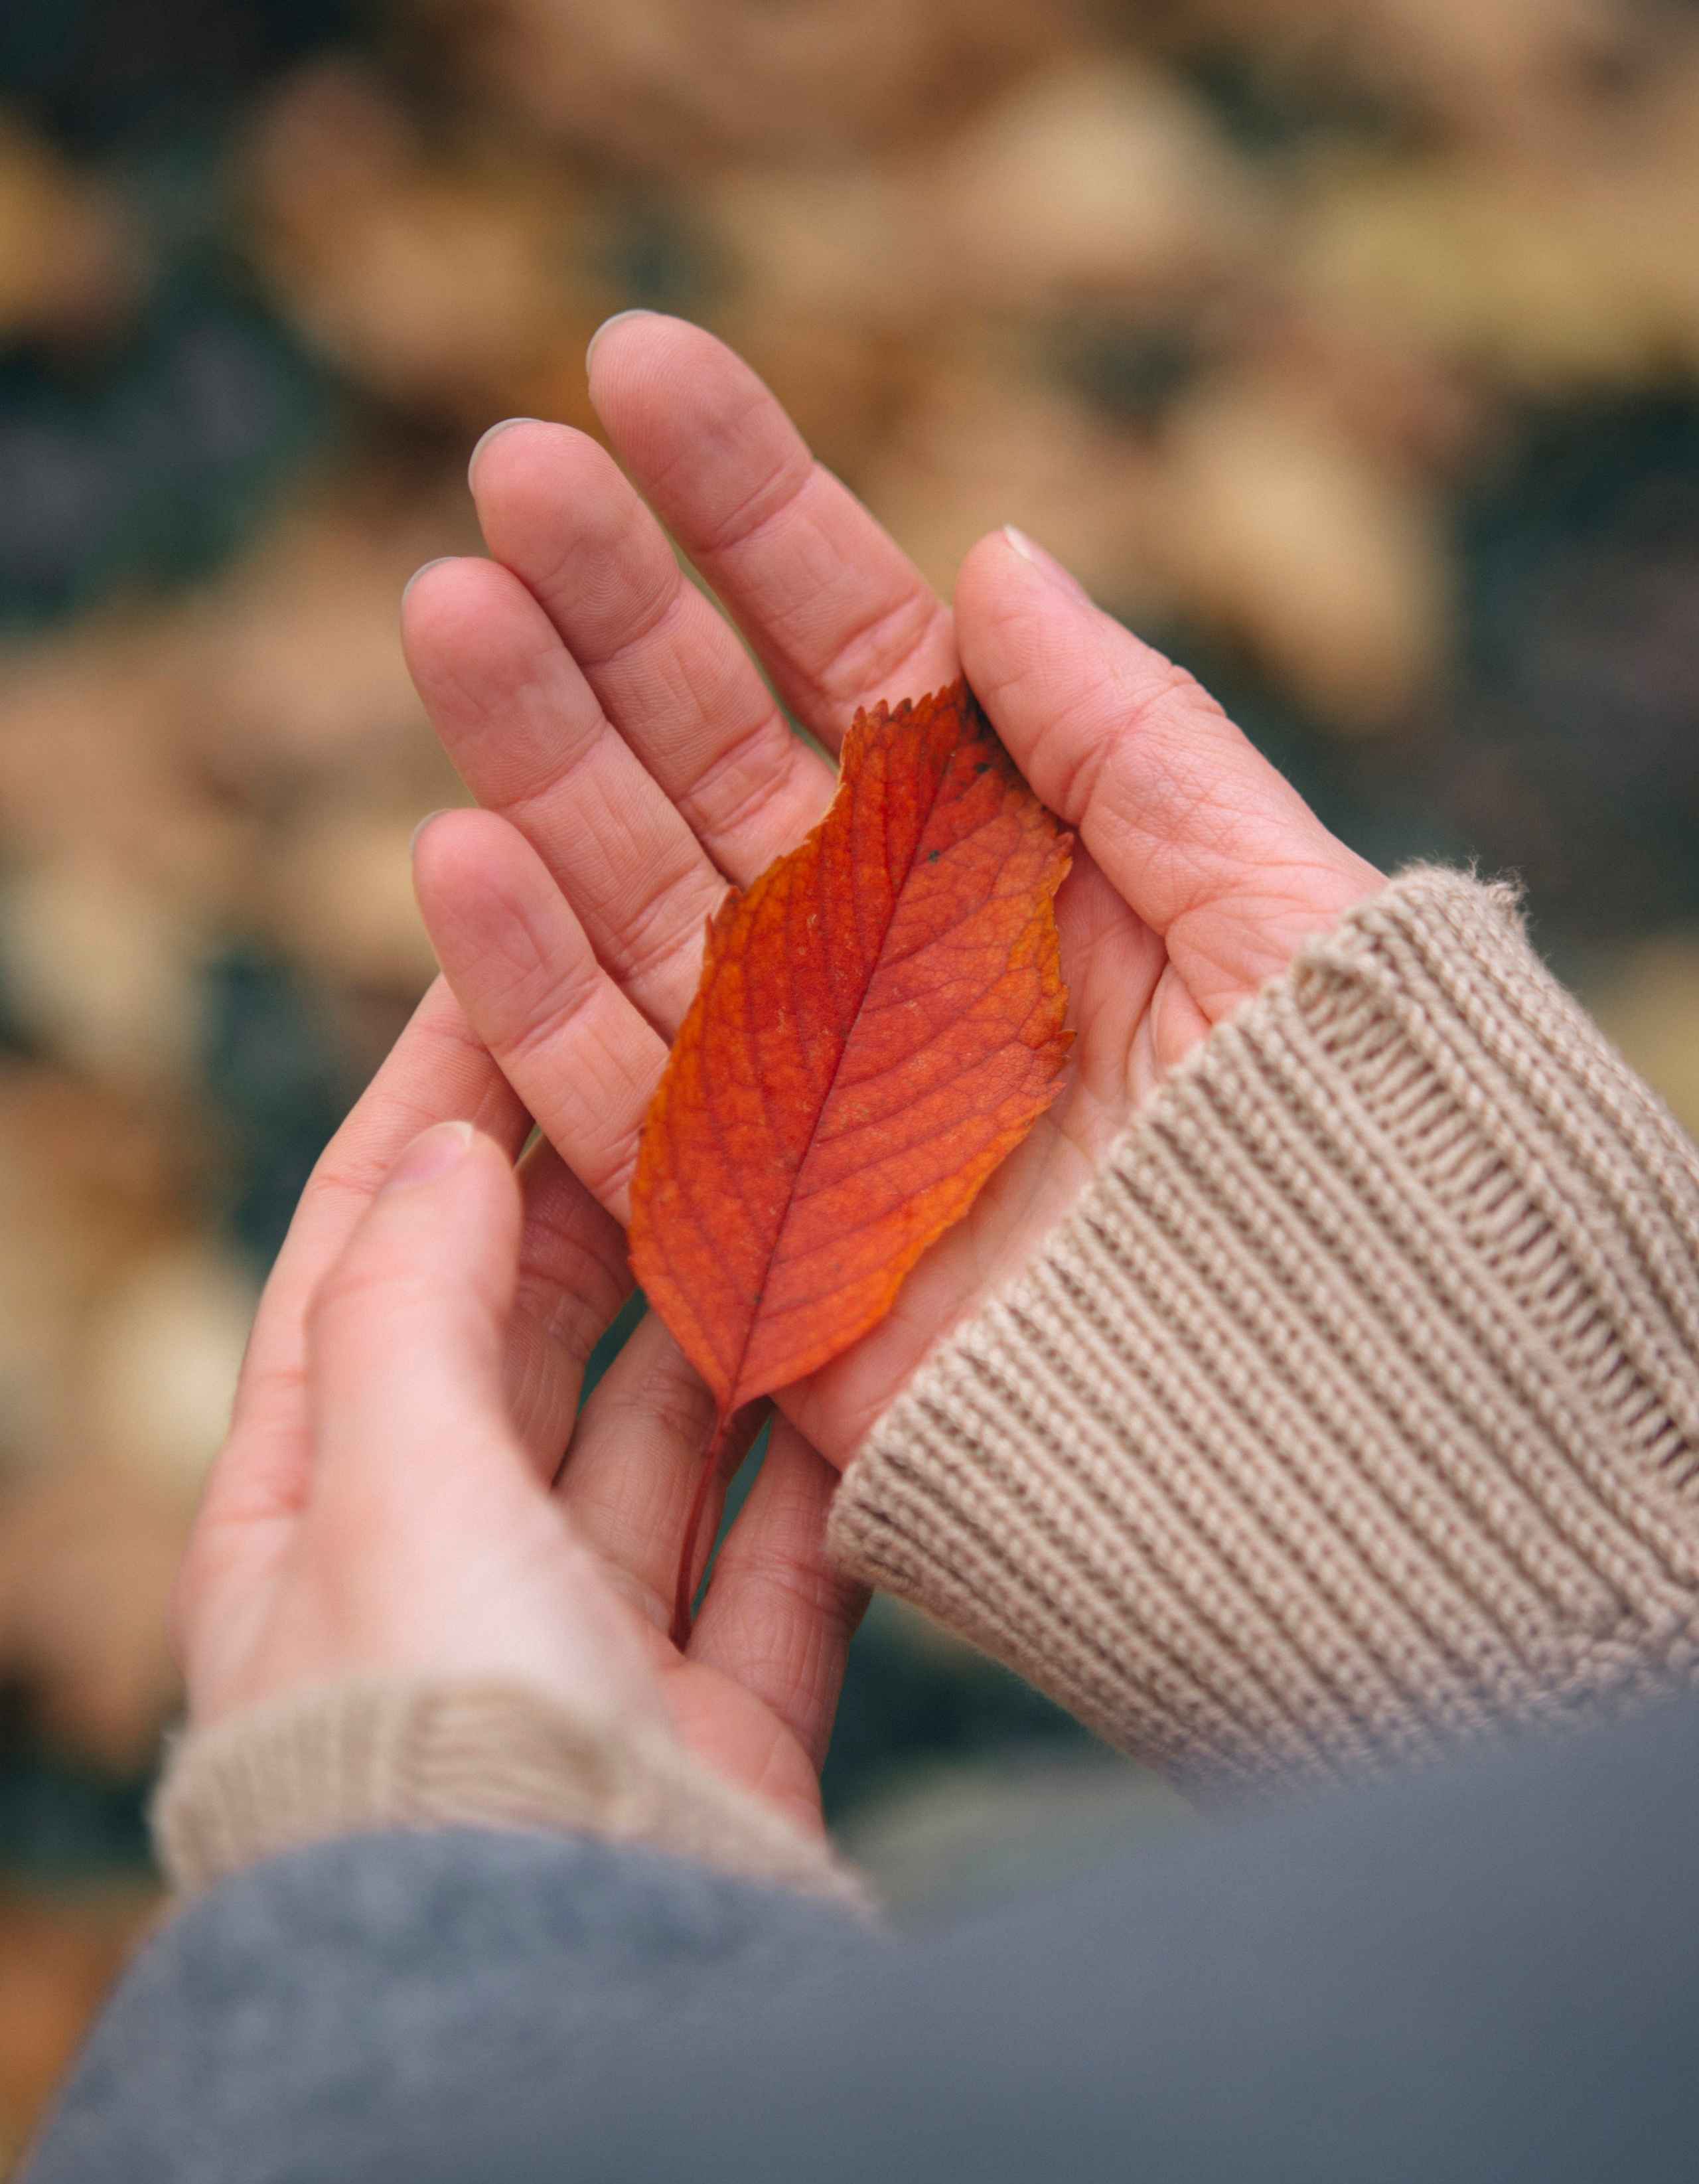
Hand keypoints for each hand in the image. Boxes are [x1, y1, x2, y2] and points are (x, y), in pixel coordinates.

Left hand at [171, 1009, 863, 1832]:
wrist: (564, 2017)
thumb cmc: (441, 1752)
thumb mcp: (392, 1490)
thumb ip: (413, 1310)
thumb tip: (439, 1149)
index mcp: (304, 1515)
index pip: (357, 1255)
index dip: (428, 1102)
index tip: (511, 958)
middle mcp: (438, 1576)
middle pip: (519, 1335)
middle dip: (594, 1191)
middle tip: (698, 1046)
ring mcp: (583, 1657)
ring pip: (663, 1440)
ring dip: (724, 1318)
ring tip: (805, 1172)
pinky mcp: (712, 1734)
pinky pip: (778, 1569)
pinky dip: (821, 1475)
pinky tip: (873, 1367)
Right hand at [401, 316, 1384, 1471]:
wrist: (1326, 1413)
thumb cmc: (1341, 1160)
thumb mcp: (1277, 907)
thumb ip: (1129, 739)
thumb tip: (990, 554)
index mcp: (1009, 858)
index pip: (855, 654)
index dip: (752, 513)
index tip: (637, 370)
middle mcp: (887, 957)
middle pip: (716, 759)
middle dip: (612, 614)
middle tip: (510, 469)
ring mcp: (807, 1091)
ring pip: (638, 901)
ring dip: (536, 761)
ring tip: (450, 609)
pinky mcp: (751, 1235)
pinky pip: (617, 1104)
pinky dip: (534, 995)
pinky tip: (456, 855)